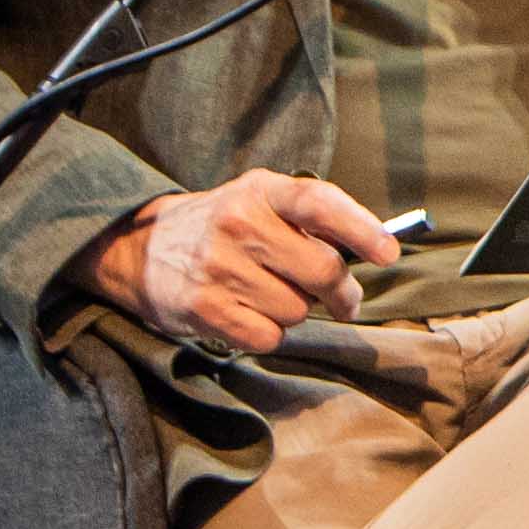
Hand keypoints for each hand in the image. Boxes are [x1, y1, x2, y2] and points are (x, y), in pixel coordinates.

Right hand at [100, 173, 401, 348]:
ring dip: (296, 310)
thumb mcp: (260, 200)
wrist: (140, 248)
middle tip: (343, 299)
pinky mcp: (204, 308)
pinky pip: (269, 337)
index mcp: (259, 191)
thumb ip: (312, 216)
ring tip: (267, 294)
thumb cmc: (223, 226)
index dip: (361, 229)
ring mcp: (218, 267)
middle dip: (342, 293)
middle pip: (322, 270)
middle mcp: (237, 223)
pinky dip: (268, 333)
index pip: (318, 203)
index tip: (388, 254)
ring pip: (298, 309)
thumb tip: (376, 245)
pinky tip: (247, 313)